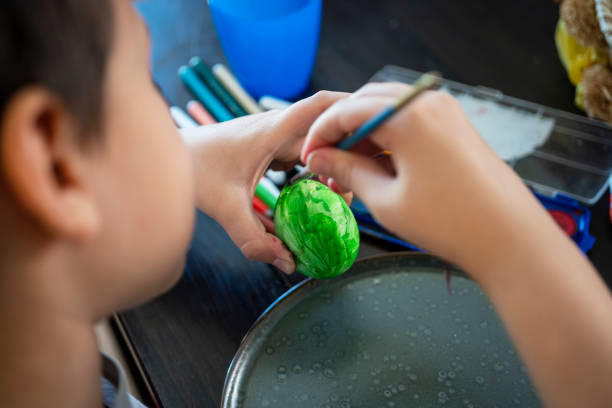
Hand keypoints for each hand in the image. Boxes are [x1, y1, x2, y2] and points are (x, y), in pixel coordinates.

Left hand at [183, 91, 347, 273]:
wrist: (173, 153)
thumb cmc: (194, 169)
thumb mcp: (225, 207)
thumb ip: (253, 239)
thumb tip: (287, 263)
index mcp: (270, 132)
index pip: (318, 107)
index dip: (350, 111)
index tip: (376, 126)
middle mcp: (277, 128)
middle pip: (325, 131)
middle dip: (347, 152)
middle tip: (357, 187)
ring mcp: (274, 136)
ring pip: (316, 142)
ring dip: (332, 161)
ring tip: (341, 193)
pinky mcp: (269, 146)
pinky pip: (302, 153)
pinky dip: (315, 168)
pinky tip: (317, 191)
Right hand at [301, 83, 611, 407]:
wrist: (510, 238)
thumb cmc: (448, 223)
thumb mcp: (386, 200)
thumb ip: (347, 171)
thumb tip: (318, 157)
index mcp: (408, 115)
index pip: (348, 111)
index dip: (321, 133)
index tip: (308, 156)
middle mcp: (428, 102)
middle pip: (368, 102)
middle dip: (341, 130)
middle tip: (326, 161)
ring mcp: (446, 111)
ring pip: (389, 110)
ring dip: (365, 134)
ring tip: (350, 167)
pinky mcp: (456, 125)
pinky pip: (411, 120)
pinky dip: (389, 137)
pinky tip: (379, 164)